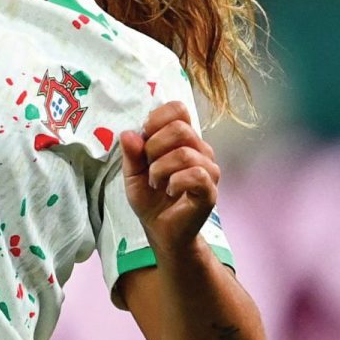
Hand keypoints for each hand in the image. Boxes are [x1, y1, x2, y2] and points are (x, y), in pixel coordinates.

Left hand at [120, 102, 221, 259]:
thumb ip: (131, 153)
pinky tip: (169, 190)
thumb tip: (129, 133)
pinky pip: (196, 174)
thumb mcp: (131, 173)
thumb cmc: (149, 198)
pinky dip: (175, 181)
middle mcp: (199, 149)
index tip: (144, 140)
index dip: (156, 119)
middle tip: (148, 166)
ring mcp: (208, 170)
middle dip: (154, 147)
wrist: (160, 230)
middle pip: (180, 128)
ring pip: (185, 153)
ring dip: (161, 169)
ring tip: (156, 182)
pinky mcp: (210, 190)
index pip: (178, 109)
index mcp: (181, 139)